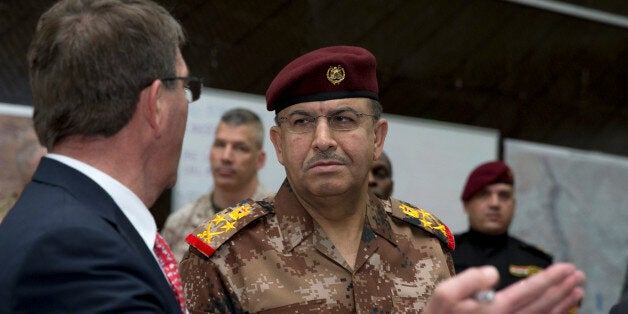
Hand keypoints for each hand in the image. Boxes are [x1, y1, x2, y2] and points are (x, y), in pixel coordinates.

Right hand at [424, 263, 584, 313]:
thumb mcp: (445, 293)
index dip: (549, 278)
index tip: (566, 268)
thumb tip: (493, 272)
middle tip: (578, 274)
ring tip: (577, 290)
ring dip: (562, 302)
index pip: (529, 290)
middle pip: (542, 303)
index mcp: (494, 308)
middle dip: (561, 288)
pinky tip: (560, 310)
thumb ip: (469, 280)